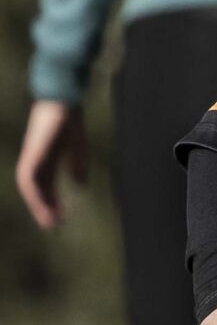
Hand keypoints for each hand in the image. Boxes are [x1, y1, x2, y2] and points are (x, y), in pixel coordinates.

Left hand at [16, 99, 87, 228]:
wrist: (62, 99)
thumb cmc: (70, 118)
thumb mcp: (77, 147)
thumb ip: (78, 165)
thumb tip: (80, 184)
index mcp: (47, 157)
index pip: (46, 183)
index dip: (52, 200)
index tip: (60, 217)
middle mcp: (36, 158)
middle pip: (36, 187)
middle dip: (44, 206)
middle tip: (52, 225)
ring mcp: (32, 155)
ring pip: (28, 186)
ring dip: (37, 204)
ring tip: (48, 220)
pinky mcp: (32, 153)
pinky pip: (27, 177)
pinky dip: (33, 192)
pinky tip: (41, 202)